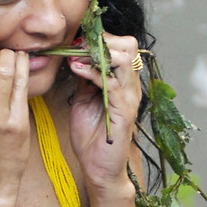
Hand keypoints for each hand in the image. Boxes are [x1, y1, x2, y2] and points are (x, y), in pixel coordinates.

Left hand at [67, 33, 142, 193]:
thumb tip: (75, 57)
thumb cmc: (92, 138)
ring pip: (125, 60)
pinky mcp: (124, 113)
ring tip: (76, 55)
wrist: (99, 169)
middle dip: (102, 40)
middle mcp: (130, 87)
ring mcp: (130, 99)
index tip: (76, 38)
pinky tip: (76, 69)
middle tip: (77, 45)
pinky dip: (93, 73)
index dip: (100, 37)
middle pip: (128, 46)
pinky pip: (113, 85)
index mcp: (122, 82)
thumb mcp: (82, 100)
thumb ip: (83, 79)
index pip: (121, 46)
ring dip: (98, 52)